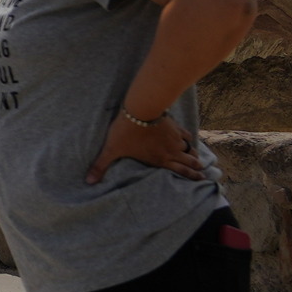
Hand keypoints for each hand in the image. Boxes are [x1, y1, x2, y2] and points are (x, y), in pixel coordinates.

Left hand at [86, 109, 203, 184]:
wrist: (139, 110)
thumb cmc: (125, 132)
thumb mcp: (111, 150)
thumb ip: (101, 166)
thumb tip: (88, 181)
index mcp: (160, 159)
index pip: (180, 171)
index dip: (192, 177)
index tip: (201, 180)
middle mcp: (171, 151)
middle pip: (189, 161)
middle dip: (197, 168)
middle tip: (204, 173)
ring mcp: (174, 138)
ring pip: (190, 149)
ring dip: (194, 155)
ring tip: (199, 159)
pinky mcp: (174, 126)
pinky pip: (186, 134)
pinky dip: (189, 139)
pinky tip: (189, 139)